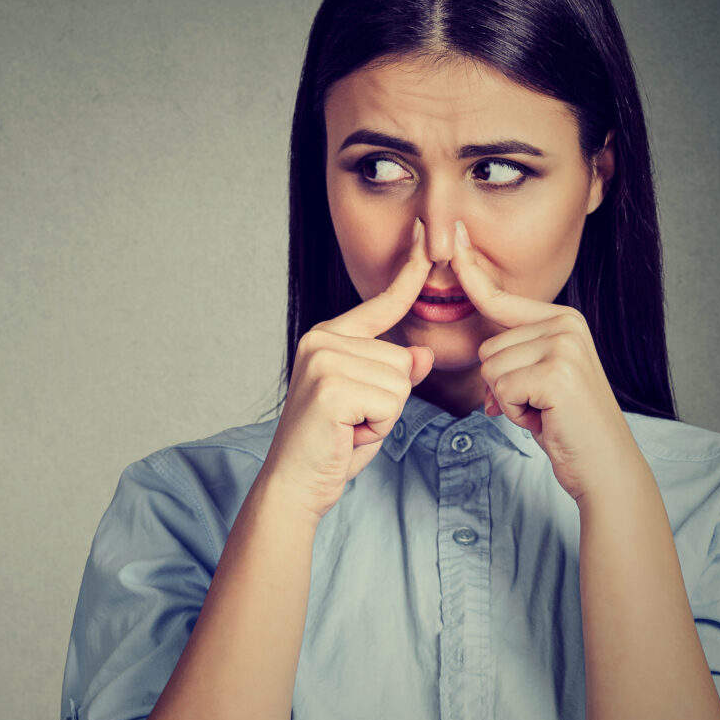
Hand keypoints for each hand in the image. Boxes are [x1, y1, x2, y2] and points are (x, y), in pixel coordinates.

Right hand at [262, 217, 435, 520]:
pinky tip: (348, 433)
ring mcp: (323, 360)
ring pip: (399, 382)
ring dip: (384, 415)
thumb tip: (417, 353)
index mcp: (328, 336)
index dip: (407, 273)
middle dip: (389, 400)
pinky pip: (390, 401)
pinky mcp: (330, 386)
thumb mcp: (371, 403)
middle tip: (354, 421)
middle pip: (401, 359)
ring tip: (351, 427)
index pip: (380, 304)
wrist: (296, 483)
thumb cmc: (332, 445)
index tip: (423, 236)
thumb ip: (393, 373)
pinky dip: (378, 427)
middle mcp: (322, 340)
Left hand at [452, 219, 639, 502]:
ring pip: (491, 370)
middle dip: (504, 387)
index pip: (500, 298)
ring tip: (544, 411)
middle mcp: (565, 324)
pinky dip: (516, 414)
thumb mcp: (542, 379)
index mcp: (562, 319)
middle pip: (487, 348)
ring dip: (510, 402)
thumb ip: (517, 356)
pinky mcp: (556, 373)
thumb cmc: (567, 425)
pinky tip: (546, 419)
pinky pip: (501, 390)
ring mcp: (563, 346)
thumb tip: (485, 359)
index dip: (471, 271)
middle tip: (540, 404)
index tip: (453, 232)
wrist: (604, 465)